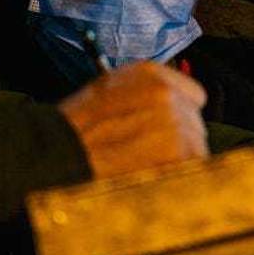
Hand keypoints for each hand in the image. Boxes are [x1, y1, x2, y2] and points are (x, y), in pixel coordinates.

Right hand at [57, 61, 208, 177]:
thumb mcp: (107, 94)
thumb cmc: (74, 130)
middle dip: (179, 144)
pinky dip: (176, 179)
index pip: (193, 95)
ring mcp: (174, 121)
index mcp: (150, 74)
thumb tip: (170, 117)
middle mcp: (166, 93)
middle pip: (196, 125)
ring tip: (143, 170)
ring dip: (177, 164)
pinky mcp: (177, 151)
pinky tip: (150, 180)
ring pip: (196, 149)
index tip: (166, 132)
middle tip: (147, 158)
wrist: (56, 154)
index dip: (180, 117)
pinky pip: (191, 169)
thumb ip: (144, 100)